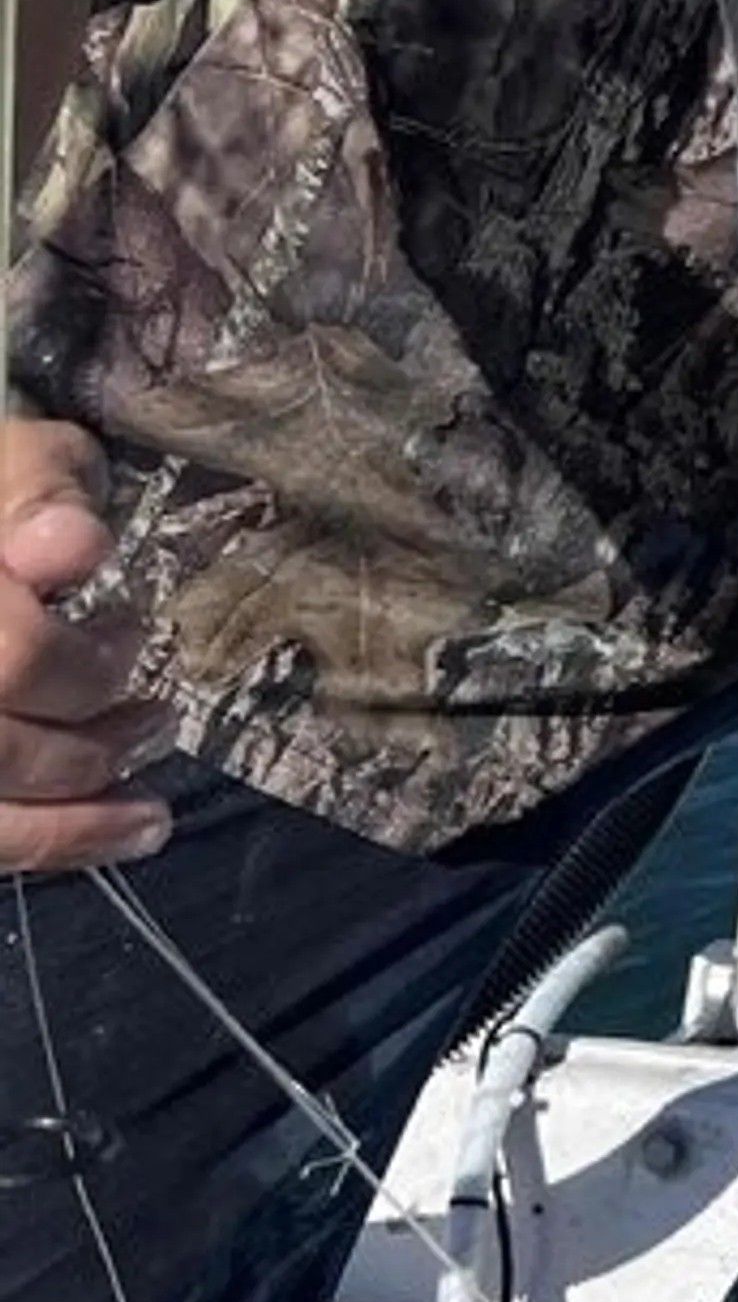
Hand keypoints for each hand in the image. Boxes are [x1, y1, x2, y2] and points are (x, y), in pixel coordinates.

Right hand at [0, 408, 167, 870]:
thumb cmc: (1, 495)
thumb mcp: (16, 461)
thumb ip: (40, 492)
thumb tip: (69, 549)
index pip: (9, 658)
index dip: (81, 660)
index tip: (134, 628)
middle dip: (86, 744)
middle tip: (158, 715)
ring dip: (77, 813)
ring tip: (152, 796)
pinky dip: (53, 841)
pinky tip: (127, 828)